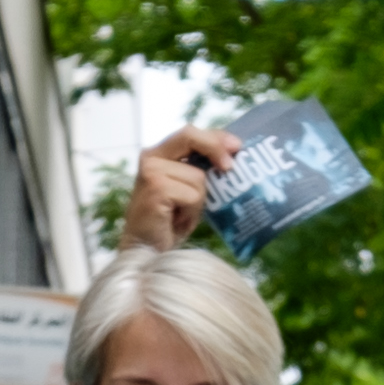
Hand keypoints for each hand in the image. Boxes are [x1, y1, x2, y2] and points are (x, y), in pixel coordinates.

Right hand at [121, 125, 237, 251]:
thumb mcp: (187, 190)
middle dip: (215, 147)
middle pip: (189, 136)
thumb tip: (232, 157)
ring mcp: (151, 171)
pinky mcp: (156, 188)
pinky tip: (177, 221)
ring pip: (198, 176)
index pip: (190, 133)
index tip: (237, 146)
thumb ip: (199, 170)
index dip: (215, 136)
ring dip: (199, 201)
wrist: (146, 251)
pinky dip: (192, 212)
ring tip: (183, 215)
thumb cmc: (169, 222)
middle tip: (229, 167)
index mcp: (158, 154)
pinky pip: (193, 195)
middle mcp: (151, 157)